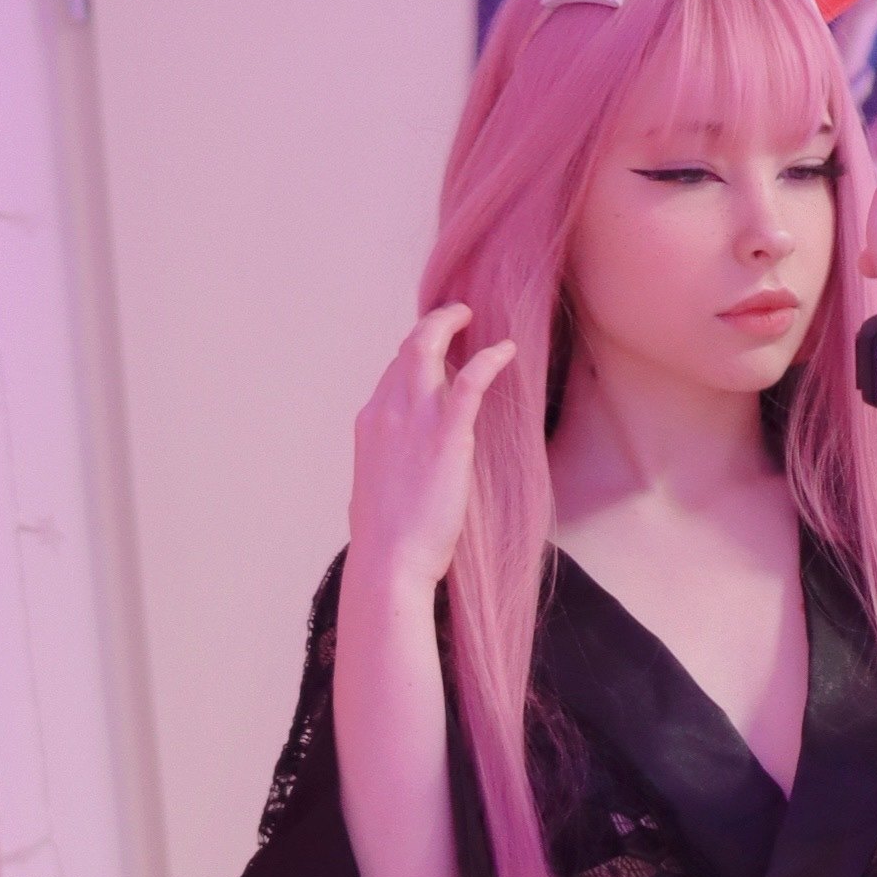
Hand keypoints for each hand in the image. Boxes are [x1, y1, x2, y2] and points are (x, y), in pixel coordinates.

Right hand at [346, 305, 516, 591]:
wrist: (390, 561)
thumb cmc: (385, 541)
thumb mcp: (374, 493)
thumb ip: (384, 470)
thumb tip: (390, 475)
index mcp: (370, 425)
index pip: (391, 375)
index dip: (414, 358)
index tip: (436, 354)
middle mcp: (387, 411)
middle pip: (405, 349)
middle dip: (429, 326)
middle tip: (454, 317)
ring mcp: (414, 419)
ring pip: (426, 346)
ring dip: (448, 323)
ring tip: (470, 315)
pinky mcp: (447, 435)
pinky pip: (470, 381)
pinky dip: (489, 358)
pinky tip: (506, 351)